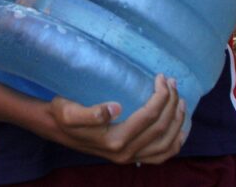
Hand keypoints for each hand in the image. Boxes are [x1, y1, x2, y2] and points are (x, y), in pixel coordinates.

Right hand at [44, 74, 185, 164]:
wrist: (55, 130)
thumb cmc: (62, 115)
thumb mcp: (69, 111)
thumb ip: (91, 113)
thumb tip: (116, 108)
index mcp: (114, 140)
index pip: (149, 117)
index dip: (160, 96)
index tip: (161, 77)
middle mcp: (125, 153)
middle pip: (161, 129)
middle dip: (171, 103)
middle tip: (172, 82)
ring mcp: (129, 158)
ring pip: (166, 144)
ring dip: (177, 121)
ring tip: (179, 100)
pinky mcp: (131, 157)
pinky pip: (161, 155)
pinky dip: (175, 142)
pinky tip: (179, 128)